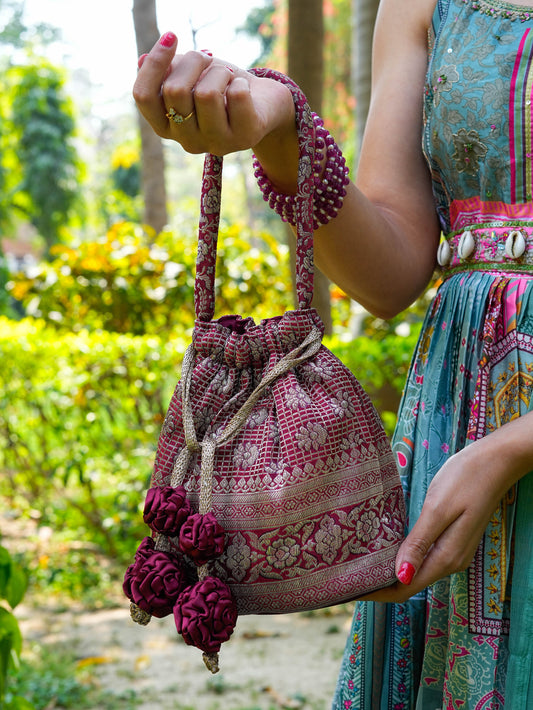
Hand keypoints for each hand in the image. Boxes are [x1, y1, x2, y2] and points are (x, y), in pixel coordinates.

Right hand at [133, 32, 295, 160]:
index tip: (171, 37)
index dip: (155, 63)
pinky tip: (243, 90)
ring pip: (206, 94)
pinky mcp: (243, 138)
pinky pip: (237, 96)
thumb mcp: (192, 75)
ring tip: (227, 77)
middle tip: (208, 58)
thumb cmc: (222, 87)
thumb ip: (167, 71)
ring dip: (219, 72)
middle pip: (174, 91)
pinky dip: (241, 83)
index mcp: (167, 126)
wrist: (264, 103)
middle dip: (193, 61)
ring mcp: (215, 143)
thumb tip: (142, 61)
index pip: (144, 97)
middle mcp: (188, 141)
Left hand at [362, 413, 532, 602]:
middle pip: (409, 582)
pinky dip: (403, 555)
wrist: (495, 461)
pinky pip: (423, 555)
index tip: (351, 588)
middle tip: (348, 574)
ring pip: (416, 569)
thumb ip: (420, 543)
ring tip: (360, 560)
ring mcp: (453, 550)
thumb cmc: (465, 479)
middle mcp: (451, 561)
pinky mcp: (452, 537)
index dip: (379, 593)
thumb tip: (401, 577)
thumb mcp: (438, 509)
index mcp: (446, 558)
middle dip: (379, 582)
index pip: (406, 588)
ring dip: (390, 569)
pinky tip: (386, 545)